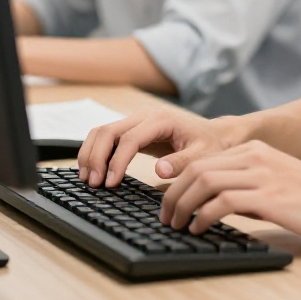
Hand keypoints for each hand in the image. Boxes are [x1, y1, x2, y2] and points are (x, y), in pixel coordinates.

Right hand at [78, 107, 232, 188]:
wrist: (214, 134)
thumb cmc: (209, 145)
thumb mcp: (202, 156)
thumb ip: (181, 162)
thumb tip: (159, 170)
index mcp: (160, 120)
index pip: (128, 139)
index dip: (116, 162)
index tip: (110, 183)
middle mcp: (144, 116)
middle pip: (108, 131)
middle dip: (96, 157)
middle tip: (92, 184)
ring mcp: (136, 120)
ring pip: (102, 132)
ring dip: (90, 154)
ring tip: (86, 179)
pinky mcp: (132, 129)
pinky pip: (107, 137)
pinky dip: (95, 152)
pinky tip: (93, 170)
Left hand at [158, 140, 300, 243]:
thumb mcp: (276, 185)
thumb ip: (247, 190)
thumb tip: (214, 208)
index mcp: (255, 151)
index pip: (202, 161)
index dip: (177, 182)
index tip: (168, 203)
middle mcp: (255, 157)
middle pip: (196, 169)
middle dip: (172, 195)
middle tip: (165, 218)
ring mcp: (262, 175)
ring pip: (204, 182)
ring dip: (183, 206)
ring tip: (176, 225)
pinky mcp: (270, 197)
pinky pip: (223, 202)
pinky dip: (203, 216)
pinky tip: (199, 229)